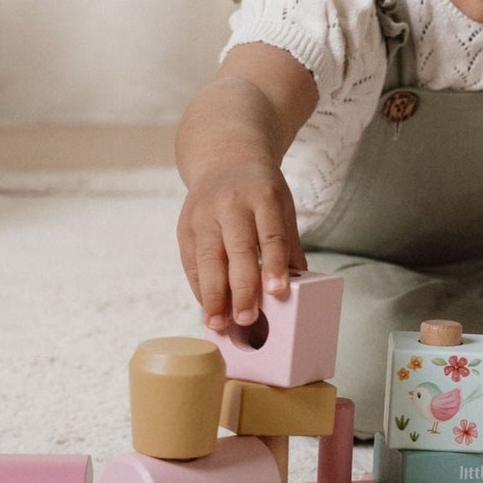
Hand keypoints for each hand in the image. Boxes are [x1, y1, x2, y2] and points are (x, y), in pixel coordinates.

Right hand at [177, 161, 306, 331]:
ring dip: (213, 296)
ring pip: (208, 260)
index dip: (274, 265)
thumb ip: (289, 245)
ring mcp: (203, 215)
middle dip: (241, 287)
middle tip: (247, 318)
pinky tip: (208, 309)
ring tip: (219, 324)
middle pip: (237, 250)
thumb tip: (298, 286)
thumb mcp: (283, 207)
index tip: (277, 292)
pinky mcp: (185, 227)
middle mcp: (230, 205)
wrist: (224, 158)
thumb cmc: (261, 190)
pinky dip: (199, 287)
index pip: (270, 234)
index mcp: (263, 196)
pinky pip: (191, 262)